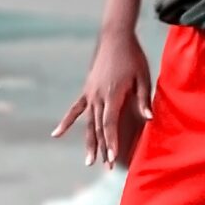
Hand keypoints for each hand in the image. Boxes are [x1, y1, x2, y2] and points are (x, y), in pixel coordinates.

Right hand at [52, 30, 153, 167]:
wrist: (115, 37)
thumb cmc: (133, 57)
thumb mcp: (143, 77)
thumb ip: (143, 99)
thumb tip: (148, 119)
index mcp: (112, 94)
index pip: (109, 124)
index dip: (110, 141)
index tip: (112, 157)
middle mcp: (97, 97)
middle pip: (98, 128)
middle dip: (102, 148)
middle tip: (106, 167)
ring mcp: (90, 94)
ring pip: (87, 123)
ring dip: (89, 142)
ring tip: (89, 162)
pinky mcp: (87, 90)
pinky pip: (75, 109)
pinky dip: (66, 122)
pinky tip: (56, 134)